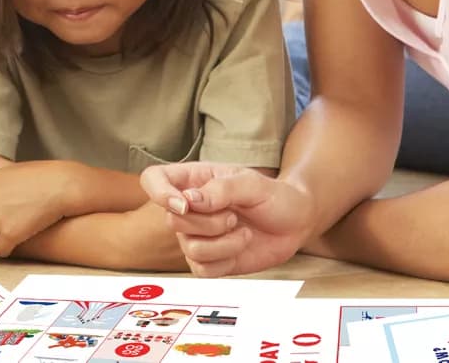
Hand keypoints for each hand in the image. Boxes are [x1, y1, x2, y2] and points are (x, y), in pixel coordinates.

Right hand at [140, 163, 314, 276]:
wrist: (295, 223)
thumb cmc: (273, 196)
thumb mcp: (252, 184)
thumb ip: (221, 190)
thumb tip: (188, 200)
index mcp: (193, 180)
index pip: (153, 179)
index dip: (158, 192)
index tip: (184, 204)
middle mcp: (188, 208)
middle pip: (172, 221)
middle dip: (208, 223)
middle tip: (233, 216)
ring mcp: (196, 236)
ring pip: (189, 248)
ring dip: (223, 243)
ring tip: (243, 231)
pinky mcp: (208, 261)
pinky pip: (202, 269)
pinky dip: (226, 259)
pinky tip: (241, 244)